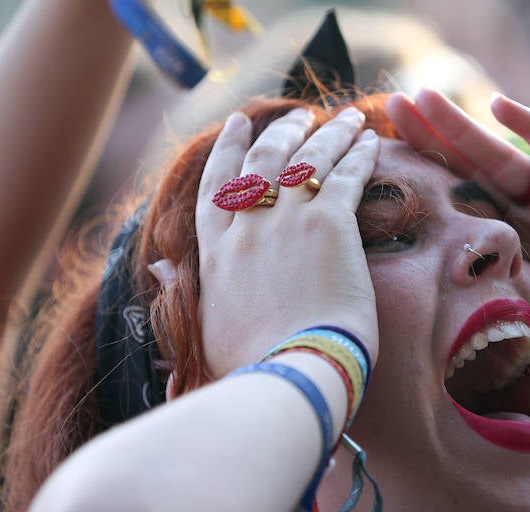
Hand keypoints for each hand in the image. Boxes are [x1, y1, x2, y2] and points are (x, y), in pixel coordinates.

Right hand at [196, 107, 379, 377]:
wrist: (286, 377)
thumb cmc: (248, 368)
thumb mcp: (202, 329)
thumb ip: (185, 292)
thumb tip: (158, 269)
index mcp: (215, 252)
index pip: (218, 184)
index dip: (229, 149)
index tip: (239, 123)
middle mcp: (247, 227)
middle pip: (265, 161)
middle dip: (284, 131)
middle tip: (301, 115)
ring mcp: (288, 221)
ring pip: (309, 159)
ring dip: (331, 133)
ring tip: (348, 117)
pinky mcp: (330, 226)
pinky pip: (347, 175)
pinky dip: (360, 155)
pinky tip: (371, 142)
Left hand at [387, 89, 529, 394]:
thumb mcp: (516, 328)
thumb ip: (477, 317)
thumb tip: (416, 337)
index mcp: (503, 251)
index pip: (451, 208)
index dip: (417, 183)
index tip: (375, 165)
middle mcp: (525, 220)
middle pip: (466, 172)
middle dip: (428, 140)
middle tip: (388, 107)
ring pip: (500, 156)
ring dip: (461, 126)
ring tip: (422, 97)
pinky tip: (499, 103)